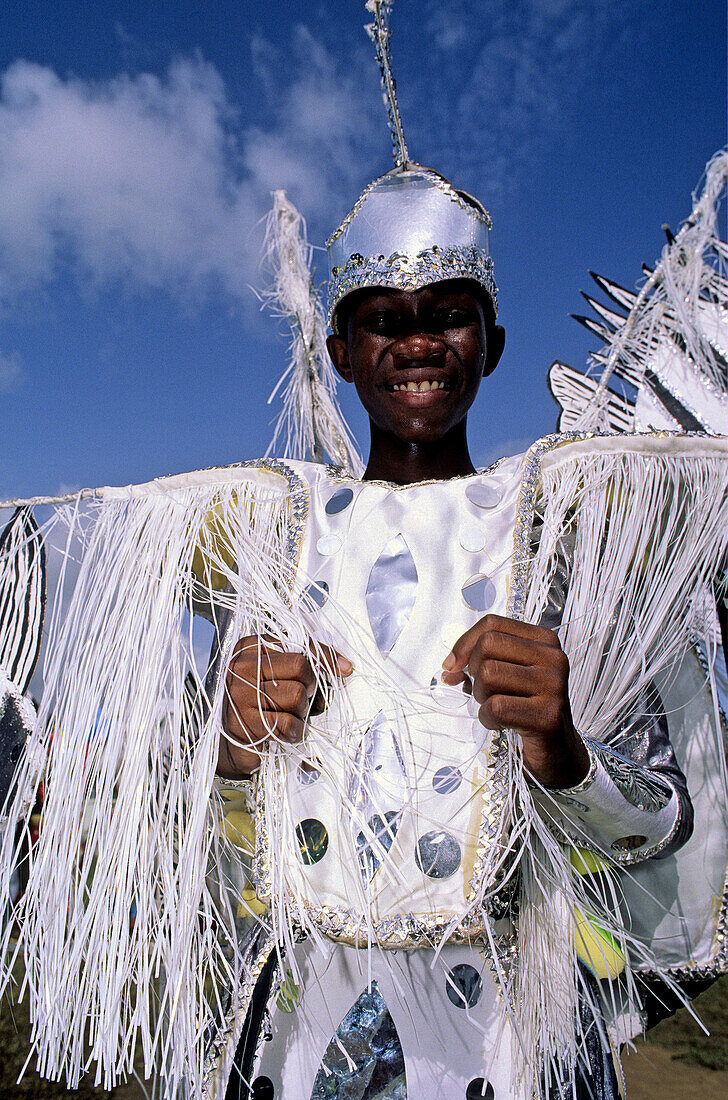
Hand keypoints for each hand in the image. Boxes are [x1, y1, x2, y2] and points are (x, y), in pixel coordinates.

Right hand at [218, 635, 352, 777]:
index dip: (325, 658)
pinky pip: (288, 723)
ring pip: (298, 696)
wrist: (231, 742)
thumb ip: (308, 662)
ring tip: (290, 715)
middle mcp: (241, 666)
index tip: (344, 670)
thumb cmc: (262, 702)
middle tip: (304, 700)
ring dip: (303, 712)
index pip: (299, 644)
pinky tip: (286, 731)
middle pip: (301, 668)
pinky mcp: (244, 722)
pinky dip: (296, 731)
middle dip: (311, 688)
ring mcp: (240, 694)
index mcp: (250, 646)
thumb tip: (345, 666)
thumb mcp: (279, 674)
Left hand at [441, 614, 588, 788]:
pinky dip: (488, 718)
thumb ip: (478, 661)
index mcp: (544, 640)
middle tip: (484, 690)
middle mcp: (552, 658)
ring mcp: (553, 686)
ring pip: (489, 674)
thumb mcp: (507, 674)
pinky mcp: (548, 715)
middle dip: (474, 671)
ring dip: (481, 696)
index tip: (454, 664)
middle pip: (487, 645)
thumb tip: (449, 666)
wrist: (557, 748)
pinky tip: (501, 723)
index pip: (493, 624)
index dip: (464, 643)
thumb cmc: (527, 706)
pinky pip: (496, 707)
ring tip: (497, 706)